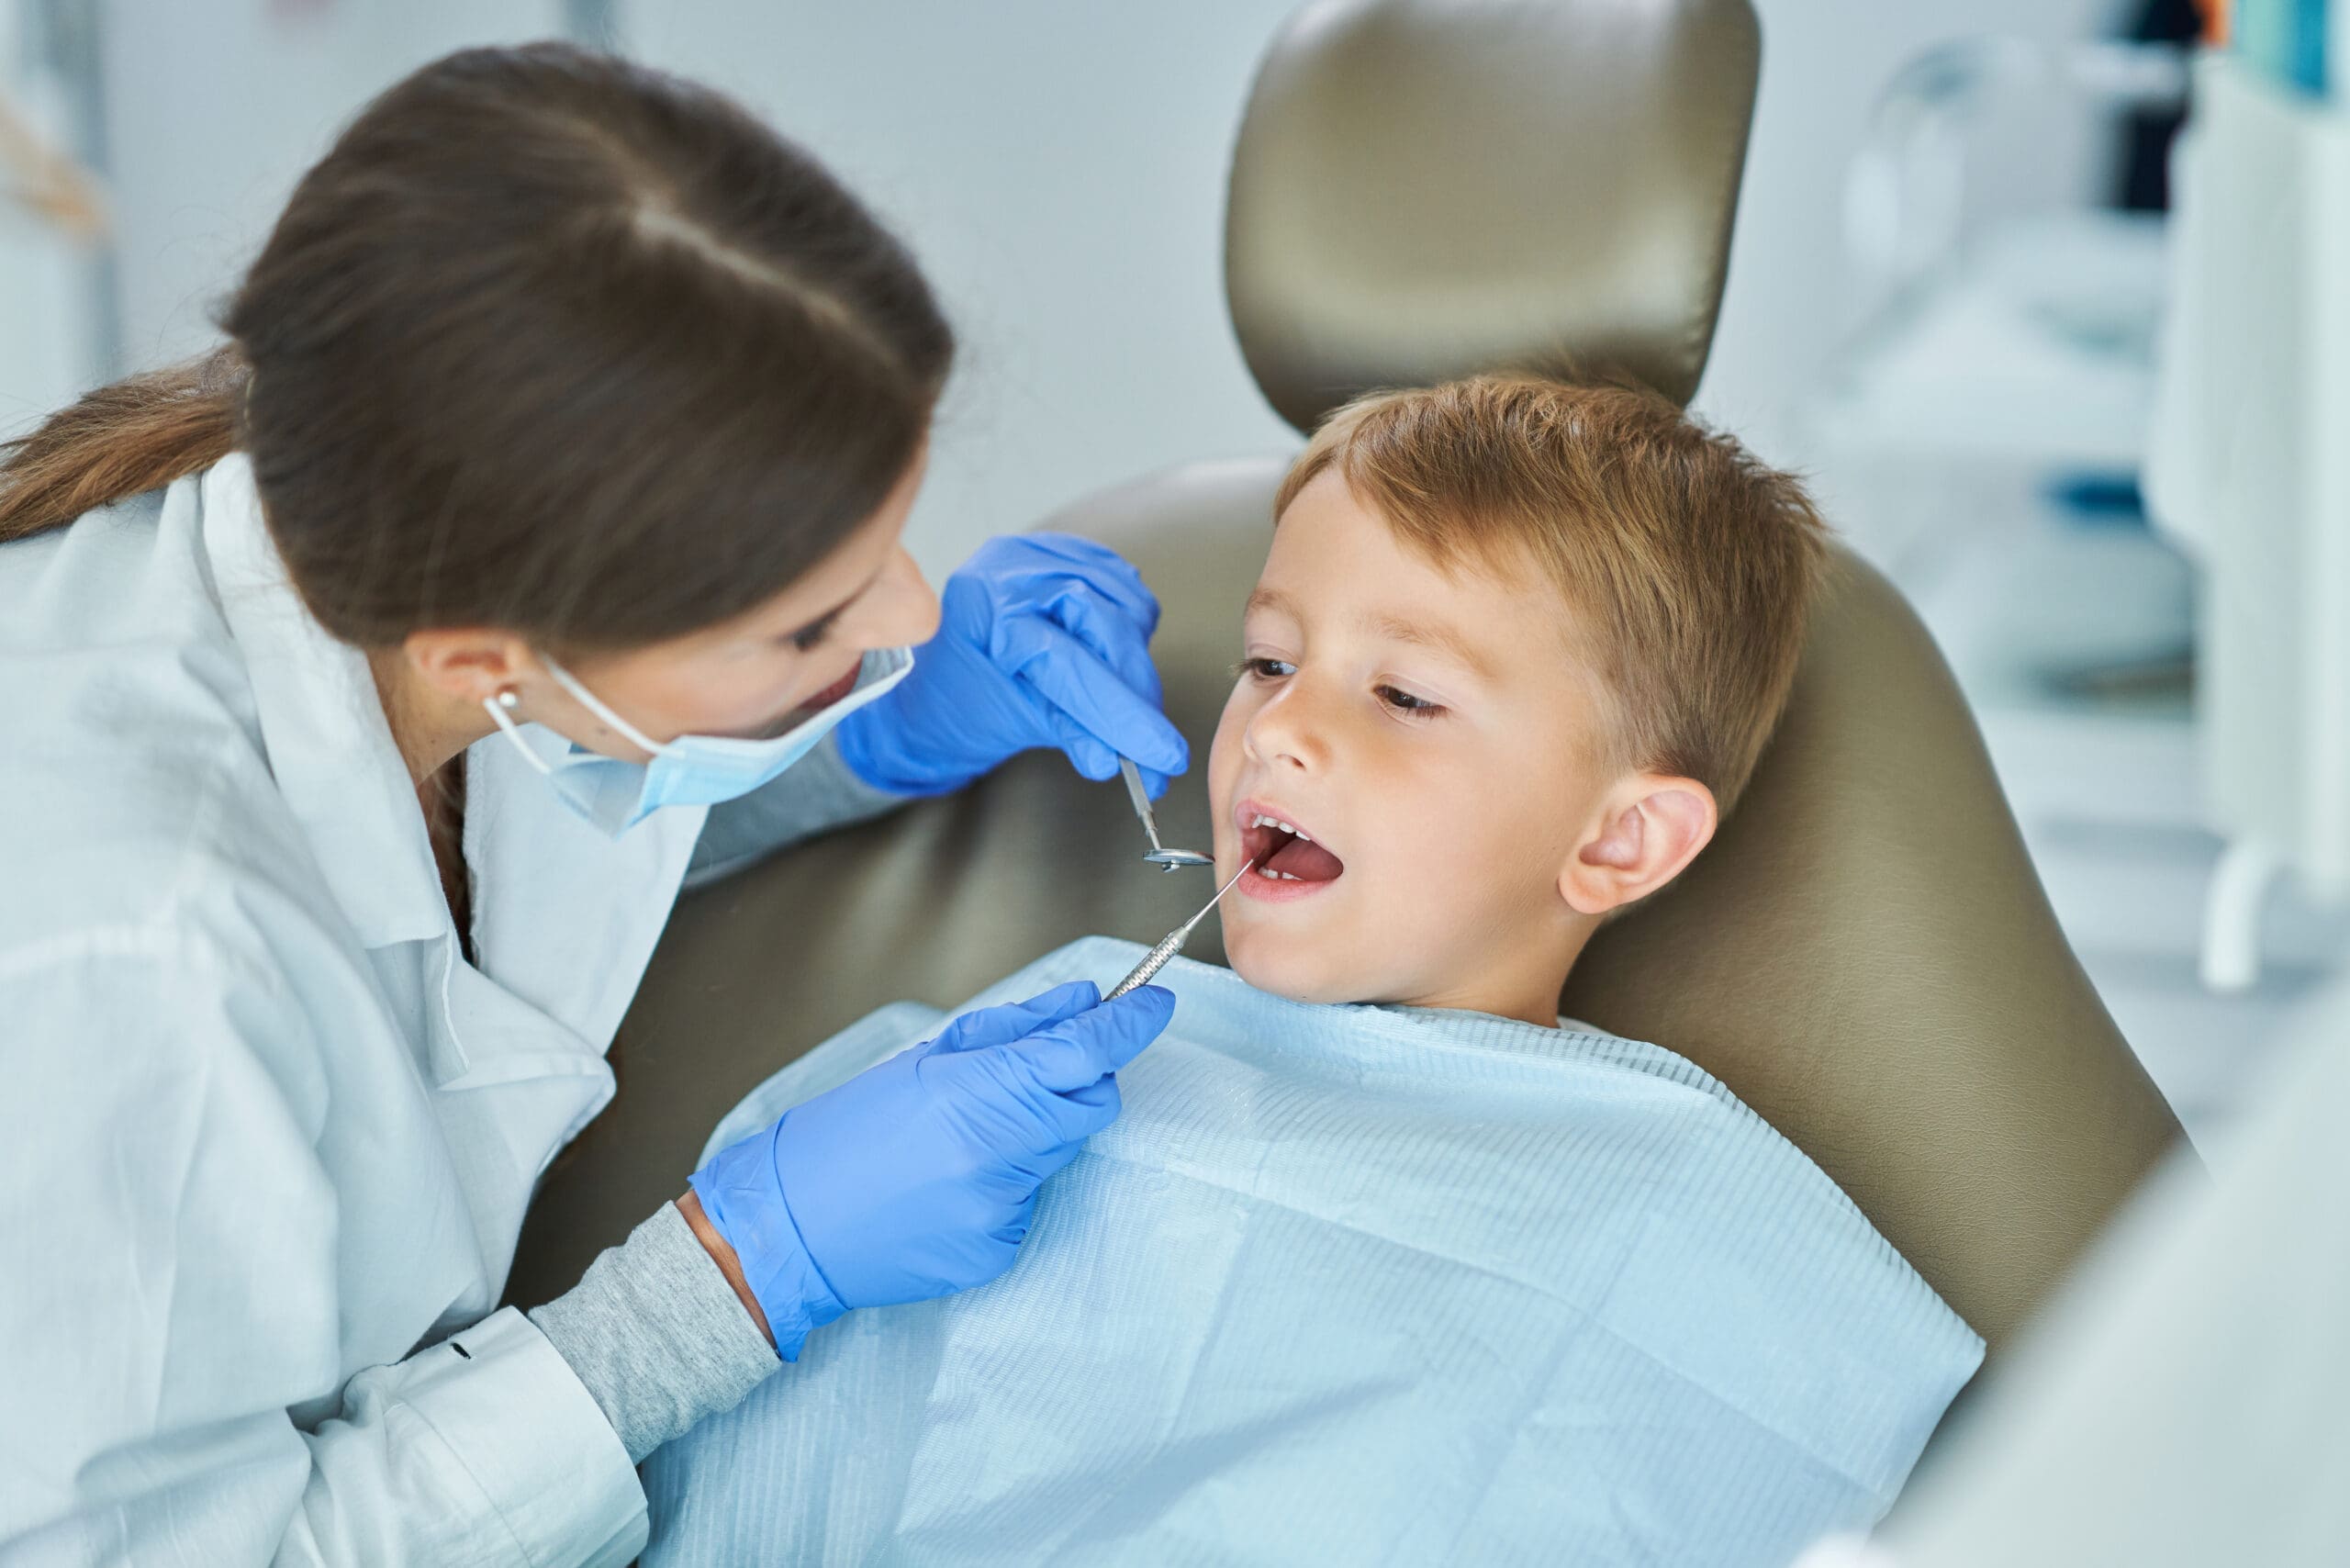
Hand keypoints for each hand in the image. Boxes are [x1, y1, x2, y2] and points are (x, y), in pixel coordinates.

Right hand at [687, 980, 1175, 1357]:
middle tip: (1021, 1079)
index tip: (1157, 1003)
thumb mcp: (923, 1060)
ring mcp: (1001, 1209)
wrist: (788, 1227)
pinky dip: (1005, 1186)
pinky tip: (949, 1186)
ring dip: (1029, 1136)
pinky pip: (1029, 1202)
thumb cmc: (844, 1136)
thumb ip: (1014, 1031)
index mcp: (976, 1093)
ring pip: (1058, 1154)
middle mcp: (998, 1155)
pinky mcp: (996, 1250)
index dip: (1128, 1025)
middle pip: (1088, 1105)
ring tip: (957, 1141)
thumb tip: (1084, 1003)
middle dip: (1075, 1083)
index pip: (1083, 1053)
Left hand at [834, 533, 1189, 797]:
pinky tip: (1110, 655)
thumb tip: (1117, 758)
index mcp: (987, 611)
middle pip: (1107, 626)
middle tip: (1153, 745)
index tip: (1162, 754)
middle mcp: (1012, 567)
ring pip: (1124, 607)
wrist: (938, 680)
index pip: (1071, 663)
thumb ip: (1071, 733)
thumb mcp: (1013, 723)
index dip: (1123, 713)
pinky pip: (1124, 587)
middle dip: (1136, 690)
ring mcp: (1040, 552)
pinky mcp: (1064, 552)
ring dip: (1134, 661)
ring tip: (1117, 699)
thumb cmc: (961, 702)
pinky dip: (1129, 628)